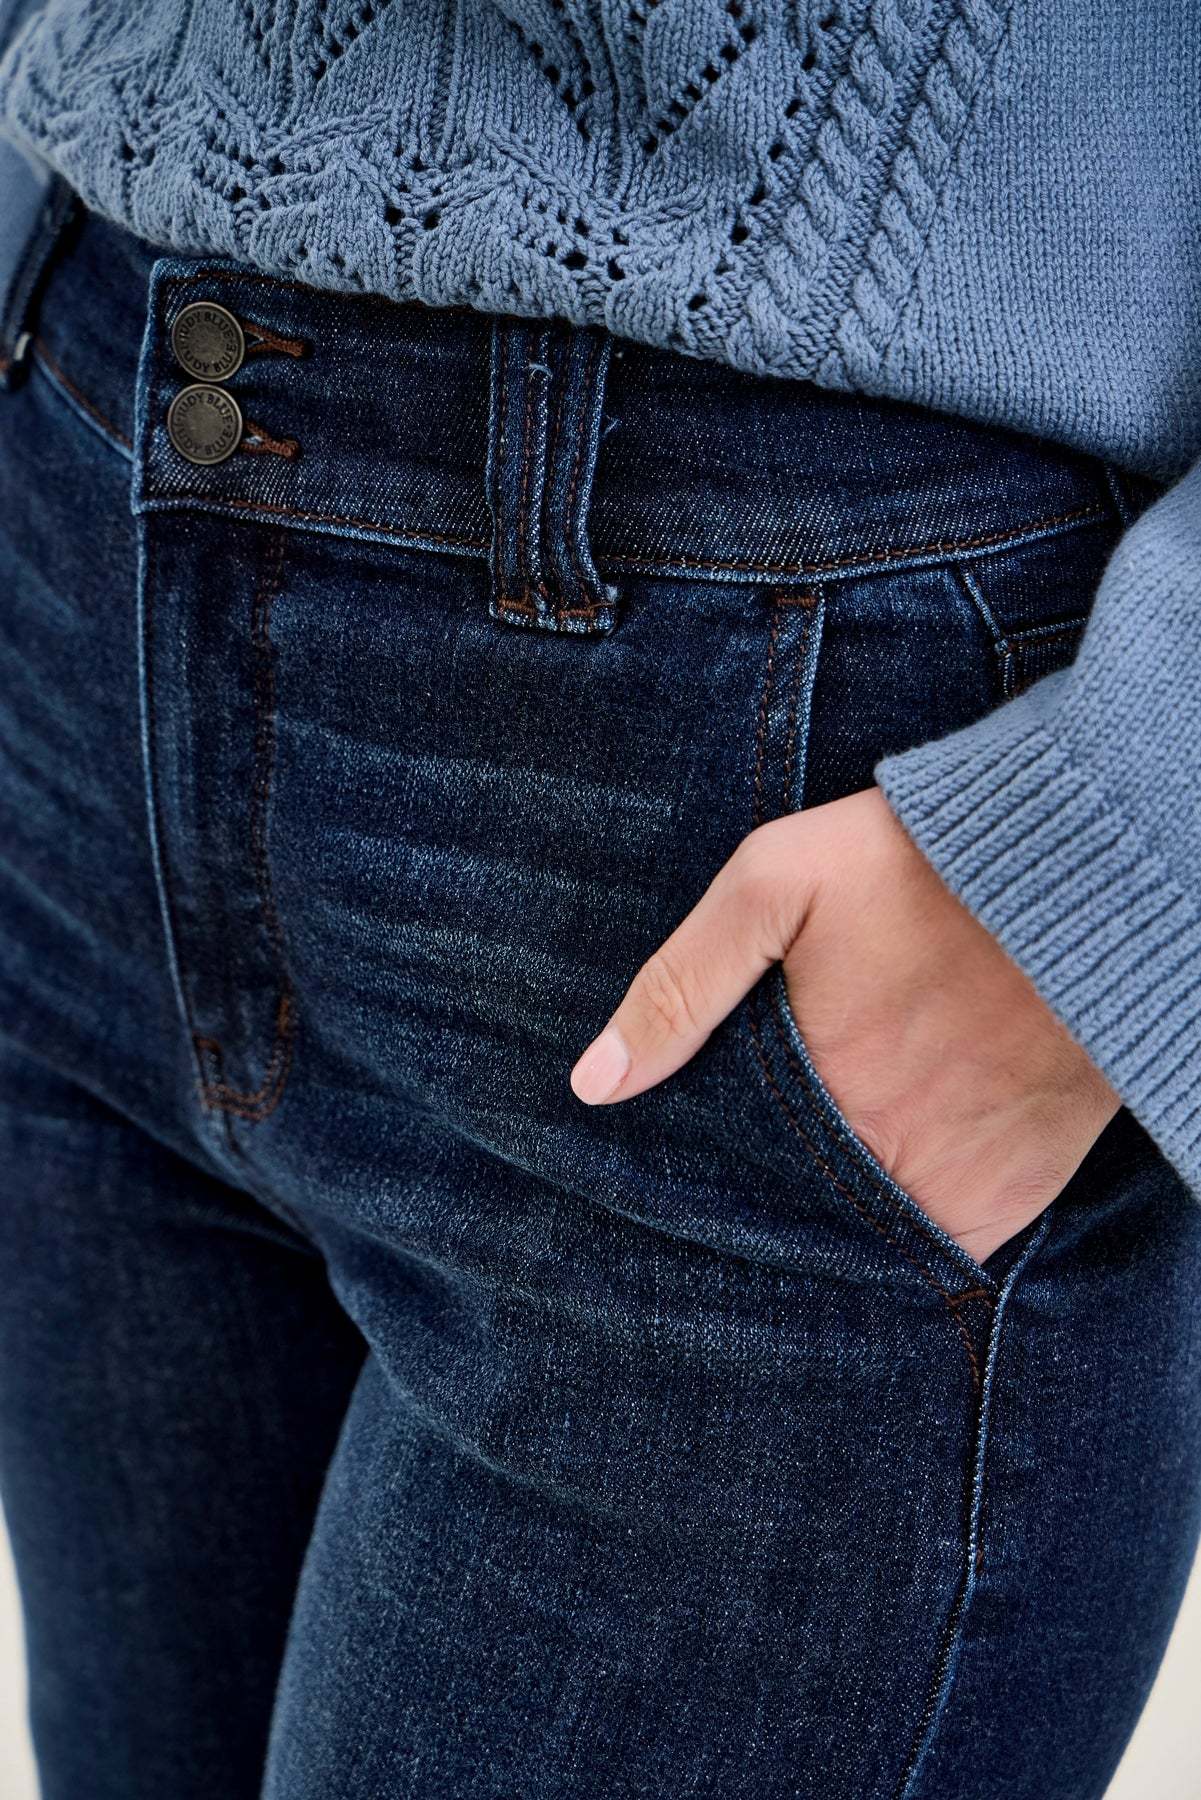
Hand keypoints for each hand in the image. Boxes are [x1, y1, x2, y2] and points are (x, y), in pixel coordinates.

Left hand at [569, 787, 1119, 1262]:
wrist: (1088, 870)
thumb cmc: (919, 863)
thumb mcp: (777, 883)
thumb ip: (683, 983)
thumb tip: (593, 1084)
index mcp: (812, 1099)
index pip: (731, 1184)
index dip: (709, 1185)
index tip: (689, 1182)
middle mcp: (884, 1163)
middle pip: (798, 1223)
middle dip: (772, 1208)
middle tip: (766, 1177)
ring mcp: (959, 1188)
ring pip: (869, 1244)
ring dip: (843, 1224)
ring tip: (829, 1176)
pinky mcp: (1019, 1194)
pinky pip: (949, 1247)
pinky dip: (919, 1226)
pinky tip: (897, 1176)